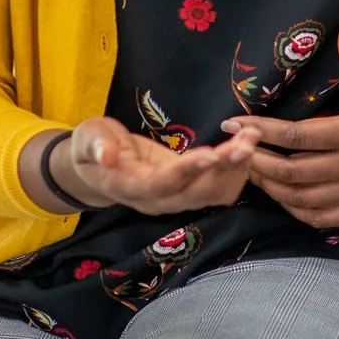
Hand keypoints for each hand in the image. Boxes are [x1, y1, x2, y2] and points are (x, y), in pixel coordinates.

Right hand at [52, 116, 258, 215]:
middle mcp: (158, 200)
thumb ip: (95, 146)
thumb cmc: (92, 147)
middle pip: (197, 192)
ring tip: (253, 137)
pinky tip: (246, 146)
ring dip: (237, 168)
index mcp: (131, 187)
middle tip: (248, 141)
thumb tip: (106, 155)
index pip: (162, 184)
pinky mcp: (189, 191)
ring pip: (214, 194)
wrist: (97, 169)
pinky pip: (220, 190)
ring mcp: (176, 199)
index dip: (188, 171)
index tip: (212, 153)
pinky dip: (237, 171)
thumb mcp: (86, 139)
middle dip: (225, 168)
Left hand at [223, 22, 338, 227]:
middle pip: (289, 171)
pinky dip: (295, 210)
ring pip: (299, 199)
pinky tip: (285, 197)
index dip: (262, 131)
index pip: (298, 135)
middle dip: (255, 160)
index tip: (234, 123)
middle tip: (236, 148)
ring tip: (252, 170)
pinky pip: (320, 218)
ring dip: (270, 186)